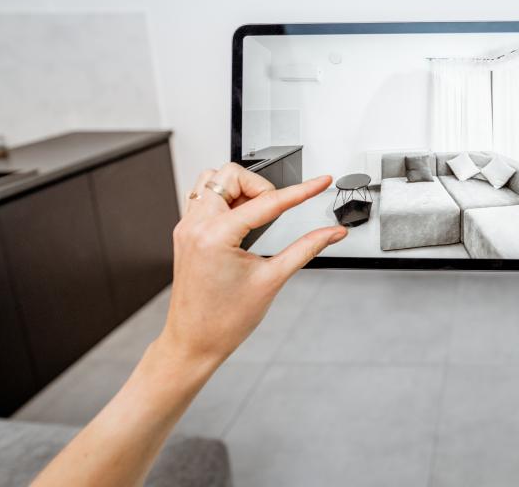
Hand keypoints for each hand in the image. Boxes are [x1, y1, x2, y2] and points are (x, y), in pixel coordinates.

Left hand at [160, 164, 346, 368]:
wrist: (194, 343)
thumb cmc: (224, 321)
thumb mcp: (272, 279)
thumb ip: (306, 248)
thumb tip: (332, 233)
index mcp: (216, 236)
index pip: (268, 201)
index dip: (302, 190)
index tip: (320, 182)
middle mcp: (196, 226)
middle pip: (231, 175)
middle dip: (261, 185)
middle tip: (278, 208)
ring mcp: (187, 228)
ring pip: (212, 180)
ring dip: (239, 188)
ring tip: (258, 212)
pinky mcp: (186, 233)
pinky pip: (203, 197)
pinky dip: (225, 199)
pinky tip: (242, 220)